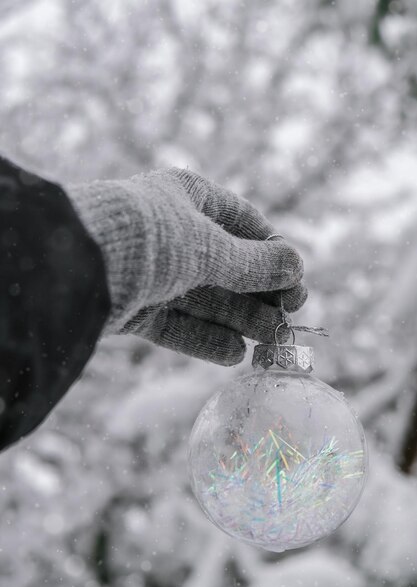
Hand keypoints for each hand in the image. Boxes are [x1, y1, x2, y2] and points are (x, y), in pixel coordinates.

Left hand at [67, 168, 306, 364]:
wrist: (77, 265)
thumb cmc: (152, 237)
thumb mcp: (211, 248)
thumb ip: (254, 263)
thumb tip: (298, 267)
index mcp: (188, 197)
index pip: (244, 223)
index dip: (273, 253)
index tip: (296, 280)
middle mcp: (171, 233)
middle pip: (226, 266)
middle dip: (259, 294)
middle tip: (289, 320)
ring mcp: (151, 271)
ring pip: (204, 298)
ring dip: (239, 320)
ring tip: (271, 342)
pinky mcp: (133, 305)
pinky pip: (176, 324)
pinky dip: (204, 339)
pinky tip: (234, 355)